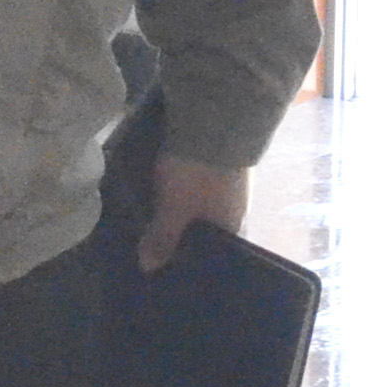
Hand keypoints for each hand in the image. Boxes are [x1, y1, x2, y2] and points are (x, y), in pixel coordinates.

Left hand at [139, 157, 250, 275]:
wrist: (215, 119)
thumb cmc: (197, 174)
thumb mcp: (174, 208)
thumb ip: (163, 237)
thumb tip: (149, 267)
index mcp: (234, 225)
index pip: (218, 253)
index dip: (195, 260)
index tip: (171, 267)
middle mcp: (237, 206)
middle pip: (210, 229)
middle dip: (185, 235)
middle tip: (155, 244)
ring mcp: (231, 182)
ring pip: (204, 206)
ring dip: (183, 212)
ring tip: (153, 220)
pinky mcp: (220, 160)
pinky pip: (200, 186)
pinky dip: (184, 192)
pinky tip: (164, 193)